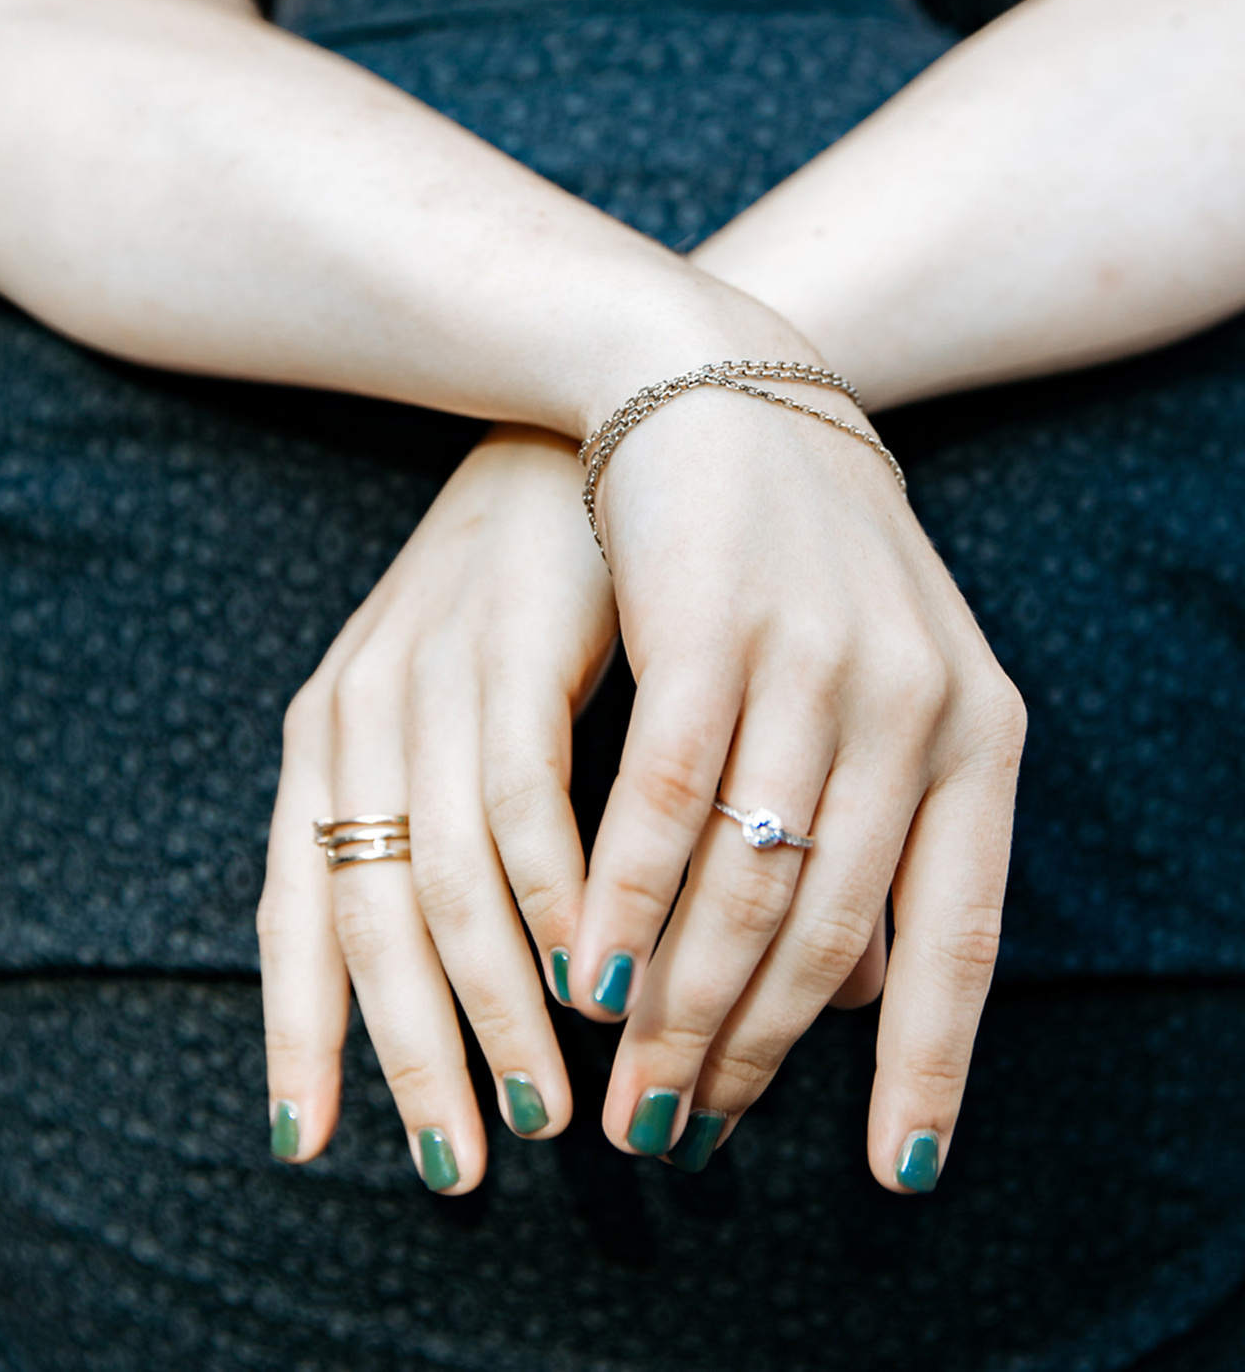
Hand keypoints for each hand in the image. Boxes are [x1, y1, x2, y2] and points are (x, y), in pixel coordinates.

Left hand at [262, 428, 613, 1189]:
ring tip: (552, 1107)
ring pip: (444, 881)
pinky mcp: (511, 647)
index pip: (292, 913)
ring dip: (497, 1008)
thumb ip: (438, 846)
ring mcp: (423, 678)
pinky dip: (556, 903)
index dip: (298, 1030)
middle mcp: (352, 717)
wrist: (566, 437)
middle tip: (463, 1166)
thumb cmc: (509, 608)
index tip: (310, 1141)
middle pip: (363, 921)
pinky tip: (595, 976)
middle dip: (413, 1056)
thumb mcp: (444, 727)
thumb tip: (476, 1002)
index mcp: (322, 744)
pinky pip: (524, 801)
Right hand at [572, 383, 1022, 1187]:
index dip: (931, 1065)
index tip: (897, 1177)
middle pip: (834, 934)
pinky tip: (583, 973)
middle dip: (750, 1059)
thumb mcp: (882, 684)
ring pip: (750, 886)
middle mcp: (918, 707)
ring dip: (681, 1010)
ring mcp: (820, 666)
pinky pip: (668, 803)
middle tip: (681, 1143)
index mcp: (980, 730)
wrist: (718, 388)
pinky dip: (624, 902)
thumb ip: (885, 832)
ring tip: (625, 1096)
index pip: (964, 937)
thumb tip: (869, 997)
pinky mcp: (714, 632)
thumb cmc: (794, 557)